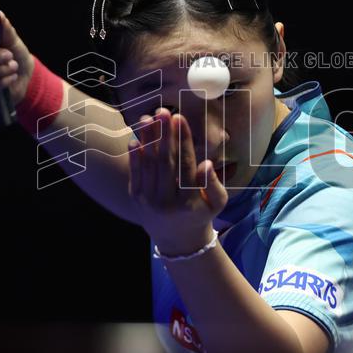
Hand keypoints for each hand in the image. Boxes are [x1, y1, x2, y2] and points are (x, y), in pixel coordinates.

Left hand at [128, 108, 228, 254]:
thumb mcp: (217, 203)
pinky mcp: (136, 199)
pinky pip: (135, 174)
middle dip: (164, 134)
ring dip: (147, 139)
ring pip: (148, 165)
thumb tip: (205, 163)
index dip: (183, 140)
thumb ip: (214, 183)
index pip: (186, 164)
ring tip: (148, 118)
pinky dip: (134, 156)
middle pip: (165, 161)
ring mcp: (149, 201)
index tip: (180, 118)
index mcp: (189, 201)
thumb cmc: (201, 214)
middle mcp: (167, 202)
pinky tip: (135, 138)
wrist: (178, 240)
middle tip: (163, 111)